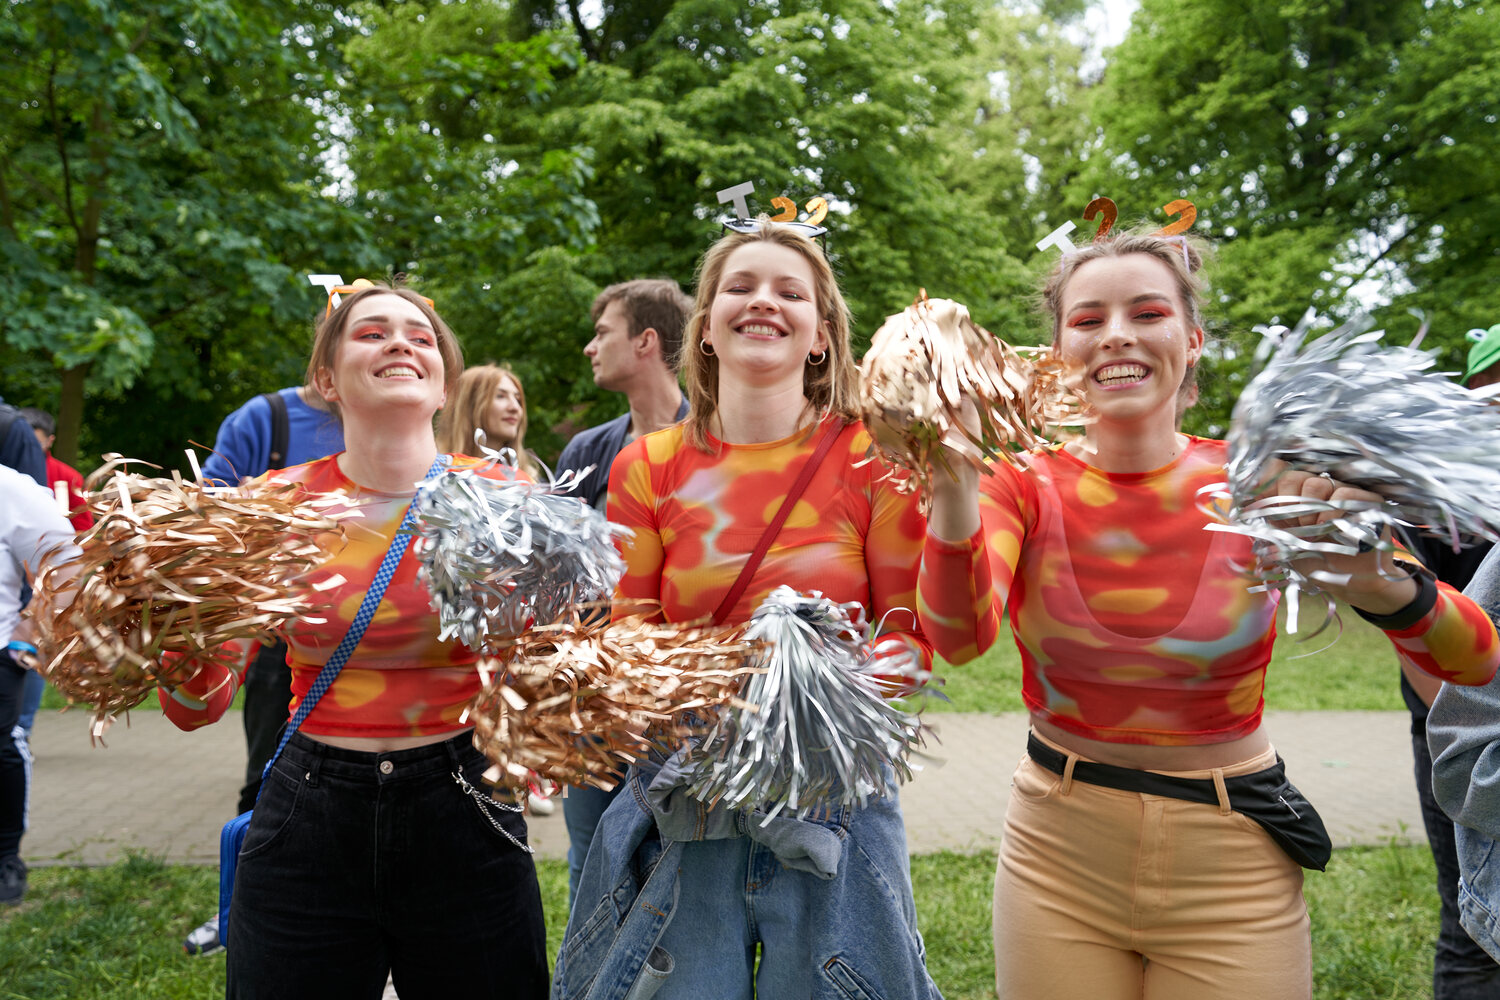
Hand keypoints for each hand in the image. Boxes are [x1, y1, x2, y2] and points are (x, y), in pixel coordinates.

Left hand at [1268, 465, 1417, 614]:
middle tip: (1291, 526)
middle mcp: (1318, 488)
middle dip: (1285, 502)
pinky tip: (1327, 527)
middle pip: (1294, 475)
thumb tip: (1241, 507)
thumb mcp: (1282, 543)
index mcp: (1295, 494)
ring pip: (1317, 482)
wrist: (1349, 581)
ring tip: (1311, 531)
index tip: (1255, 500)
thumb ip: (1266, 523)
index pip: (1276, 469)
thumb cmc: (1315, 560)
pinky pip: (1344, 493)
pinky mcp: (1367, 500)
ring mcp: (1343, 491)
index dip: (1264, 480)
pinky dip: (1330, 511)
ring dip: (1307, 509)